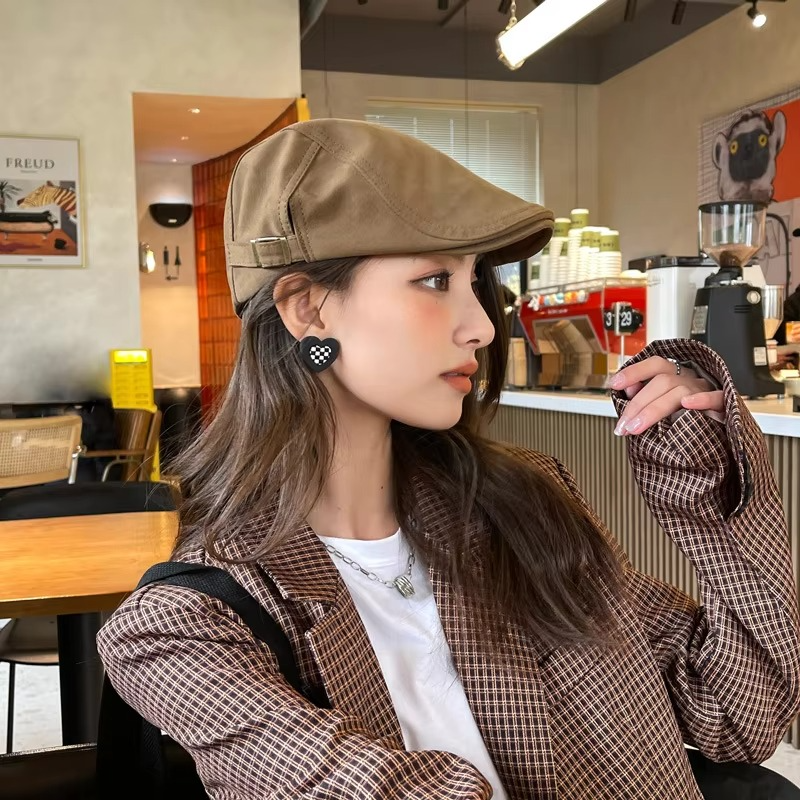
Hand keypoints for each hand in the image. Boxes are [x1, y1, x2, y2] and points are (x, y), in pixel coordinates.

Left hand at [608, 356, 724, 435]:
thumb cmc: (688, 417)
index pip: (654, 364)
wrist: (722, 433)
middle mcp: (690, 379)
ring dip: (654, 410)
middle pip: (662, 381)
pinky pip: (716, 398)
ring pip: (680, 392)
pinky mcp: (725, 405)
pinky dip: (702, 400)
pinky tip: (687, 404)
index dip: (634, 371)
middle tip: (623, 425)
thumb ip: (645, 396)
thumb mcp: (663, 405)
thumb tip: (628, 390)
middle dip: (638, 404)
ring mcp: (707, 390)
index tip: (614, 384)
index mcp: (676, 375)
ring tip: (637, 427)